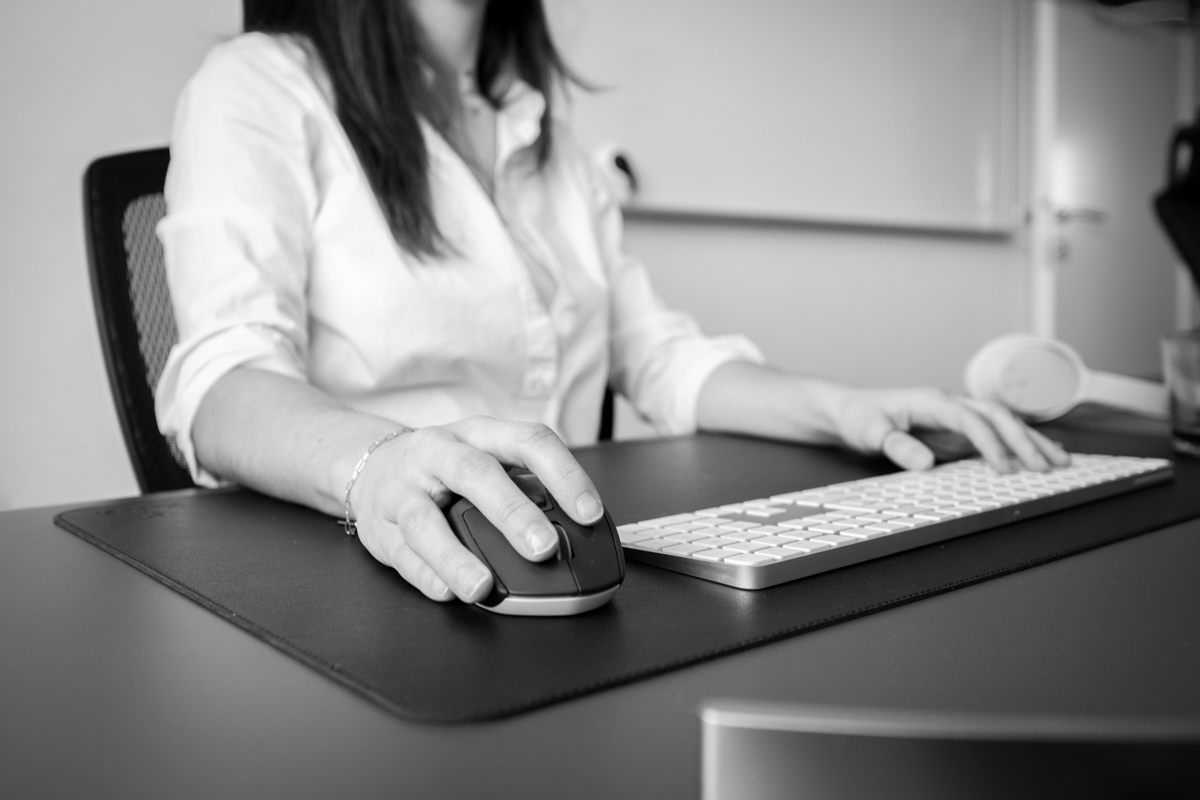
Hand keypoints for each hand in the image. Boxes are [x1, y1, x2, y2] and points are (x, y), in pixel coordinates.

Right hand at [348, 418, 604, 602]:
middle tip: (544, 549)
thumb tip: (577, 532)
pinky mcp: (377, 524)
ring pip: (424, 520)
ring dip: (455, 557)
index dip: (564, 475)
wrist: (371, 466)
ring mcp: (403, 486)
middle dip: (513, 513)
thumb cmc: (446, 469)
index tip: (590, 513)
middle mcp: (440, 452)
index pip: (529, 441)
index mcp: (480, 434)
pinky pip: (400, 552)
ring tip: (482, 587)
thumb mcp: (488, 460)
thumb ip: (527, 490)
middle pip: (475, 474)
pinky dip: (425, 575)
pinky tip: (447, 592)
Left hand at [829, 387, 1069, 472]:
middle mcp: (949, 405)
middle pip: (997, 417)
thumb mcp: (870, 432)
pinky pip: (994, 436)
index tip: (1005, 467)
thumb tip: (926, 462)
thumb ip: (896, 446)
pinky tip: (1040, 455)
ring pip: (1003, 424)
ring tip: (1061, 462)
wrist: (850, 410)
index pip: (971, 419)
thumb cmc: (859, 416)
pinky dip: (1019, 445)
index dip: (990, 443)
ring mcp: (956, 418)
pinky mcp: (956, 432)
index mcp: (932, 401)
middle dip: (1025, 441)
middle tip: (1048, 468)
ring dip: (1031, 442)